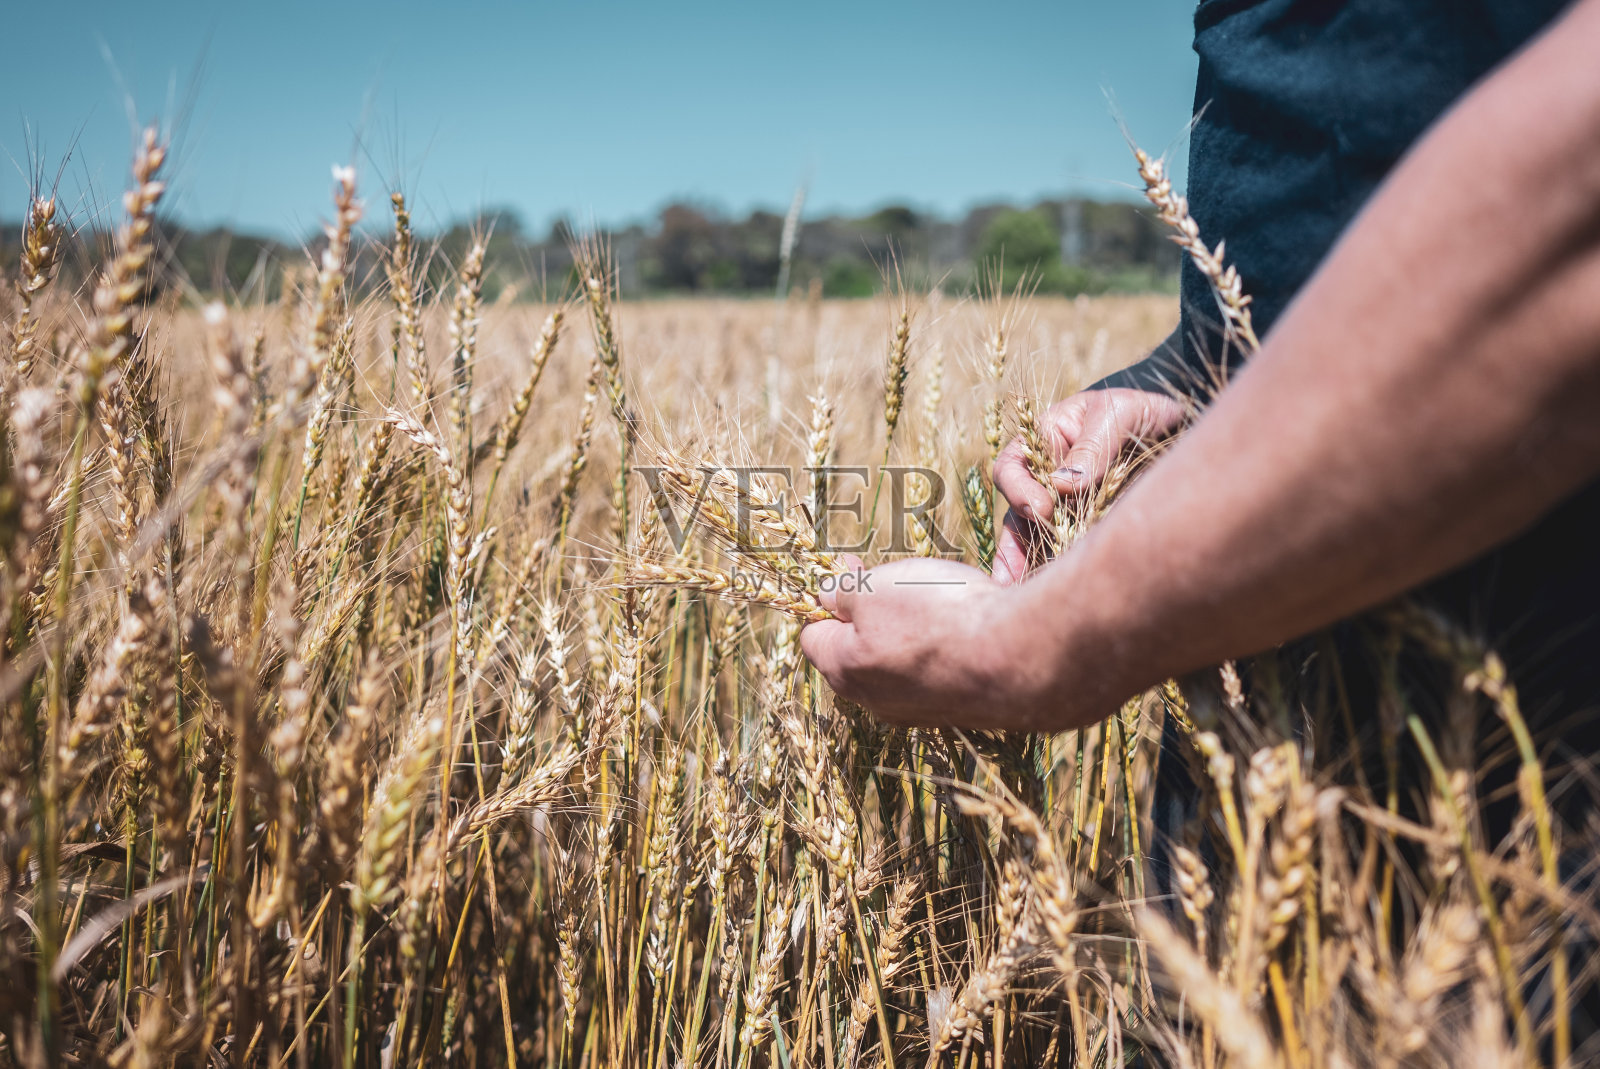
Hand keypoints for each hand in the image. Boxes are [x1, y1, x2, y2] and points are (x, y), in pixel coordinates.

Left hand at [799, 557, 1056, 727]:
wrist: (1016, 656)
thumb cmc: (936, 616)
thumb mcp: (875, 588)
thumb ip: (842, 592)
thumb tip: (825, 596)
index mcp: (843, 670)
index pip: (813, 636)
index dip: (828, 599)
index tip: (852, 570)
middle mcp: (874, 701)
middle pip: (857, 651)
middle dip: (870, 614)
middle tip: (894, 580)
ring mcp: (918, 710)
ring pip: (899, 663)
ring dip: (910, 631)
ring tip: (935, 598)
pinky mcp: (958, 711)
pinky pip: (936, 673)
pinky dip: (942, 649)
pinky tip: (963, 626)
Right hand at [991, 387, 1185, 584]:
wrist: (1176, 425)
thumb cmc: (1141, 409)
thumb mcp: (1118, 414)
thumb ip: (1093, 447)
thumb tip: (1062, 486)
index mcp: (1043, 442)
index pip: (1013, 468)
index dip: (1020, 490)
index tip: (1042, 509)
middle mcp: (1046, 479)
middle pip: (1019, 515)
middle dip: (1012, 547)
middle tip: (1012, 576)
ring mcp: (1065, 507)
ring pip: (1036, 540)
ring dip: (1026, 569)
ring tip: (1019, 598)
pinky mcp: (1087, 529)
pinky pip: (1065, 552)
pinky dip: (1055, 574)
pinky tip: (1049, 597)